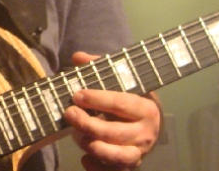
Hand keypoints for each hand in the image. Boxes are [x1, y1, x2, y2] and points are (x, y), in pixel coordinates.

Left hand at [64, 52, 160, 169]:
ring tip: (76, 136)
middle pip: (116, 133)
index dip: (98, 99)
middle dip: (89, 124)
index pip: (121, 104)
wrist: (149, 122)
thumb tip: (78, 57)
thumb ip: (100, 66)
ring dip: (94, 147)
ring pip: (118, 156)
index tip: (77, 95)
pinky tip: (85, 160)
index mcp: (146, 108)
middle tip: (69, 113)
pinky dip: (98, 168)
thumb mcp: (121, 79)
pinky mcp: (130, 165)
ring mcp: (139, 152)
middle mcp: (146, 133)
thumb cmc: (130, 96)